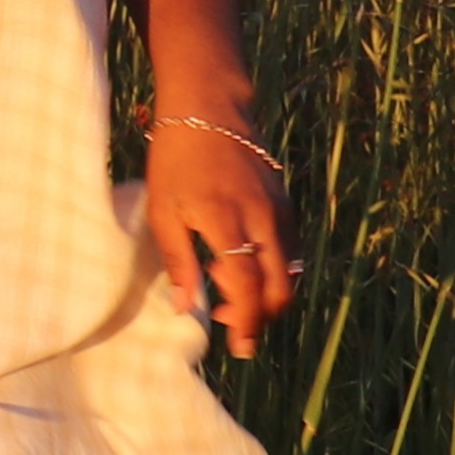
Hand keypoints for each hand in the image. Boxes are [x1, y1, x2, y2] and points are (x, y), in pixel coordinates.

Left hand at [145, 117, 297, 357]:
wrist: (209, 108)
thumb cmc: (176, 157)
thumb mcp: (162, 209)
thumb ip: (178, 260)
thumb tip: (184, 307)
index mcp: (227, 221)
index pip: (246, 287)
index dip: (244, 321)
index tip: (238, 347)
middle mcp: (262, 218)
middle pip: (278, 286)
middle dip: (261, 316)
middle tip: (234, 327)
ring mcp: (279, 209)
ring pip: (290, 270)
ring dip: (269, 294)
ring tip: (231, 294)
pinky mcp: (286, 201)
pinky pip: (292, 249)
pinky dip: (277, 269)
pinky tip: (248, 266)